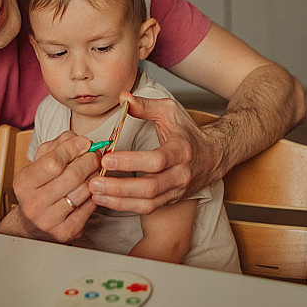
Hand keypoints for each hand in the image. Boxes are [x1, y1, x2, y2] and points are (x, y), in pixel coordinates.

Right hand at [0, 131, 98, 241]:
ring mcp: (48, 220)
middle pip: (72, 176)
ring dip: (95, 177)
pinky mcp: (64, 232)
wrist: (34, 221)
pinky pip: (89, 208)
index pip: (53, 161)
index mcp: (24, 182)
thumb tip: (82, 141)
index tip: (86, 143)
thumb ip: (60, 144)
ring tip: (95, 171)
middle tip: (95, 156)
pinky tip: (91, 189)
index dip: (73, 149)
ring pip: (83, 191)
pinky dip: (94, 195)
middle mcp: (32, 203)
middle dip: (89, 161)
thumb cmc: (41, 185)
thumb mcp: (43, 160)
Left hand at [89, 93, 217, 213]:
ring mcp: (176, 190)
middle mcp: (180, 174)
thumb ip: (145, 106)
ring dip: (118, 200)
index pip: (156, 160)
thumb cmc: (188, 133)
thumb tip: (123, 98)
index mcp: (181, 151)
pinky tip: (106, 200)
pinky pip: (147, 208)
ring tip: (95, 194)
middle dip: (119, 187)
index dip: (131, 161)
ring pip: (147, 203)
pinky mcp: (170, 200)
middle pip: (150, 187)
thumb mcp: (170, 112)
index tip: (107, 158)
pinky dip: (125, 206)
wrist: (213, 156)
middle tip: (94, 182)